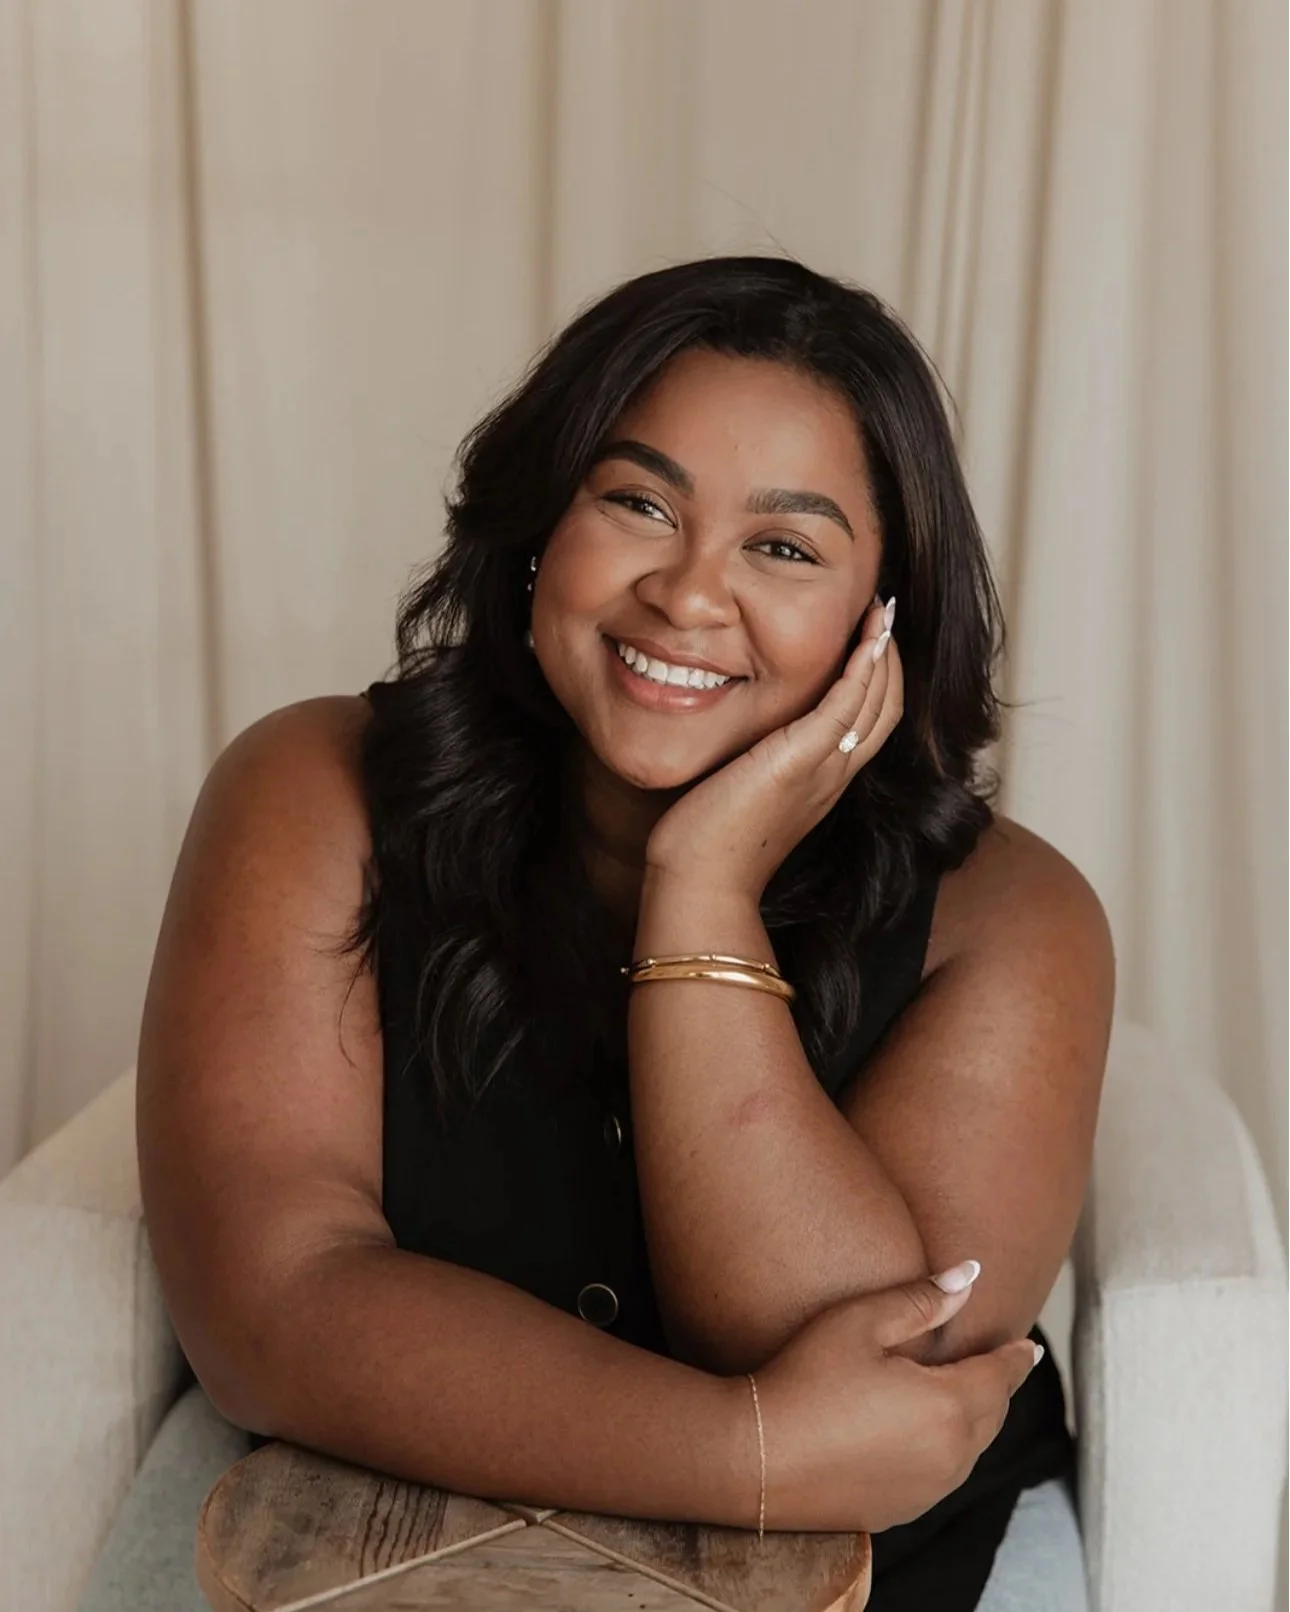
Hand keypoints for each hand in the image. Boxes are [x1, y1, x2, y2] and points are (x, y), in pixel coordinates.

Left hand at [644, 600, 901, 900]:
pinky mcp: (801, 759)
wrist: (701, 882)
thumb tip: (741, 738)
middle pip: (887, 708)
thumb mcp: (742, 791)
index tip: (869, 640)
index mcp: (823, 781)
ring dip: (884, 652)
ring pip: (878, 702)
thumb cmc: (707, 845)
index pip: (871, 721)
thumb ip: (755, 762)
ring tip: (880, 611)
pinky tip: (868, 637)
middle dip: (890, 658)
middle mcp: (834, 774)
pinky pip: (848, 704)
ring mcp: (824, 768)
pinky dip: (864, 668)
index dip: (878, 679)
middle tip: (883, 612)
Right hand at [740, 1268, 1040, 1534]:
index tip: (1028, 1347)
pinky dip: (947, 1452)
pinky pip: (942, 1477)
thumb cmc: (806, 1378)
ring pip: (971, 1450)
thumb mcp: (861, 1322)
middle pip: (993, 1415)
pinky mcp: (900, 1511)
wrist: (756, 1458)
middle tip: (1003, 1365)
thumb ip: (922, 1299)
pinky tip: (926, 1438)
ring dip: (976, 1421)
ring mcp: (927, 1491)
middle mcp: (950, 1456)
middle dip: (999, 1387)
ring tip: (969, 1396)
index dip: (1016, 1358)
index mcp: (948, 1405)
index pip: (1000, 1376)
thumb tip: (972, 1274)